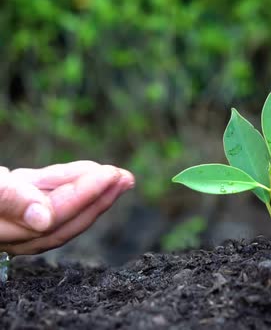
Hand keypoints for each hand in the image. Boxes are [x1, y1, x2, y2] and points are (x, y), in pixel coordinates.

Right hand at [0, 161, 134, 254]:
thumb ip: (10, 201)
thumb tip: (44, 220)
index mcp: (5, 231)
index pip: (56, 216)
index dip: (85, 195)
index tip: (110, 175)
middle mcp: (12, 231)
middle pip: (66, 218)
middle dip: (99, 197)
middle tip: (127, 179)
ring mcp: (13, 216)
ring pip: (60, 204)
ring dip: (90, 188)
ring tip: (119, 175)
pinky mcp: (10, 199)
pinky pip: (47, 193)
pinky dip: (68, 180)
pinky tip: (89, 170)